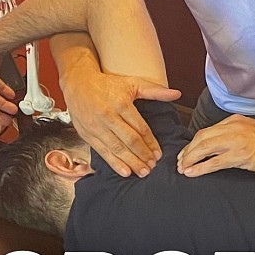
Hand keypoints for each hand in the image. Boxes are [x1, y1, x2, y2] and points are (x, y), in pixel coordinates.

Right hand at [64, 70, 180, 176]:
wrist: (78, 83)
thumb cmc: (107, 84)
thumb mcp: (132, 83)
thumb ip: (154, 91)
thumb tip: (176, 94)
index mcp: (121, 104)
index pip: (140, 128)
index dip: (150, 143)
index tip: (158, 154)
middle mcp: (108, 116)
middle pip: (129, 140)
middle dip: (142, 155)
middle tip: (153, 166)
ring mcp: (97, 127)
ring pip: (117, 148)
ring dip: (131, 162)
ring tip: (142, 172)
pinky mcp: (88, 135)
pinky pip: (102, 151)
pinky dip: (114, 163)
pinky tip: (125, 171)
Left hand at [177, 115, 254, 176]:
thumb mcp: (248, 130)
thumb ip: (232, 134)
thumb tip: (216, 146)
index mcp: (233, 121)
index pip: (206, 131)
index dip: (193, 143)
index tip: (186, 153)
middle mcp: (232, 128)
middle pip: (201, 138)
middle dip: (188, 151)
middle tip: (181, 163)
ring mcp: (235, 141)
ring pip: (204, 148)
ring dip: (191, 159)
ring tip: (184, 169)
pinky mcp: (240, 155)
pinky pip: (215, 162)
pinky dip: (201, 167)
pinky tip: (193, 173)